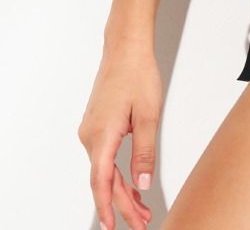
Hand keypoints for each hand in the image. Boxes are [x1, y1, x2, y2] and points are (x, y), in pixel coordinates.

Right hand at [77, 39, 162, 229]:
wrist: (126, 47)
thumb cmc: (137, 73)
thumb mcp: (148, 115)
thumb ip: (144, 151)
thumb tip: (142, 182)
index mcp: (102, 135)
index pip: (102, 182)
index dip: (109, 207)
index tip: (115, 226)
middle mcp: (90, 136)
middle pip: (104, 180)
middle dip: (122, 204)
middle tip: (141, 221)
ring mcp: (90, 130)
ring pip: (104, 169)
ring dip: (121, 190)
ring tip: (140, 208)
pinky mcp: (96, 125)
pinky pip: (103, 157)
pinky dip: (116, 173)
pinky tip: (130, 183)